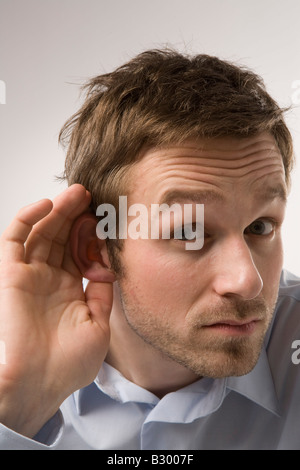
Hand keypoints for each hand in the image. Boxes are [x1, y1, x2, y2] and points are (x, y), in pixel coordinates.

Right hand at [0, 184, 112, 437]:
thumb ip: (103, 294)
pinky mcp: (11, 274)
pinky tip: (48, 204)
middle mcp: (50, 279)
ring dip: (57, 210)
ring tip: (77, 193)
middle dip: (76, 214)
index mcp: (70, 290)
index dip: (91, 232)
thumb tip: (110, 266)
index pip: (80, 251)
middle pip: (62, 237)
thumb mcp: (100, 325)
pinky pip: (14, 238)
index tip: (107, 215)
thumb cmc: (70, 363)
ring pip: (41, 231)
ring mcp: (30, 275)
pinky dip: (27, 217)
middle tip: (91, 194)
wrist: (41, 384)